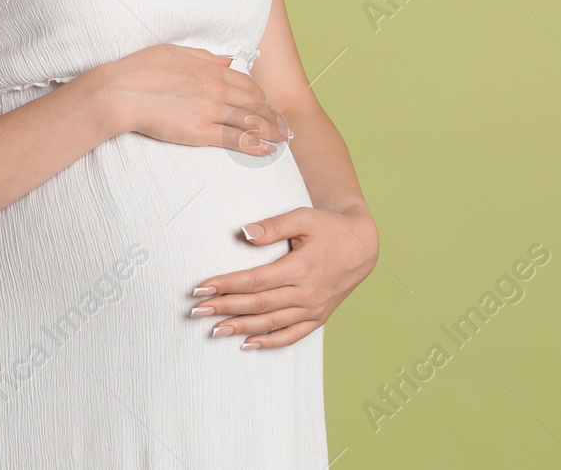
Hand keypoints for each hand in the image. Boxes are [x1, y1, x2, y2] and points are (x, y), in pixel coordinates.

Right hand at [87, 44, 289, 157]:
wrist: (121, 91)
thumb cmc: (141, 68)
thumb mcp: (176, 52)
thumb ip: (205, 56)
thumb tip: (227, 59)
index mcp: (211, 68)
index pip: (247, 83)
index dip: (261, 95)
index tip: (268, 104)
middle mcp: (216, 88)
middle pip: (255, 103)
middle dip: (272, 115)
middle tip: (283, 125)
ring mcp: (210, 110)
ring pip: (251, 121)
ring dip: (271, 131)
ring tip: (282, 139)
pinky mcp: (200, 131)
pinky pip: (235, 139)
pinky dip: (255, 145)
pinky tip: (267, 150)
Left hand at [189, 203, 378, 348]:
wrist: (364, 245)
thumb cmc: (330, 228)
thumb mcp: (304, 218)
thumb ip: (273, 226)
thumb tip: (244, 233)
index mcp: (300, 268)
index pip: (254, 281)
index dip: (225, 285)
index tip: (201, 287)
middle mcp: (306, 293)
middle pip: (257, 304)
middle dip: (224, 308)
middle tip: (196, 311)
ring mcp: (314, 309)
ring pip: (271, 323)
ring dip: (240, 327)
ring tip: (213, 330)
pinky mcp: (319, 317)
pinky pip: (292, 335)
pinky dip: (270, 342)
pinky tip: (247, 344)